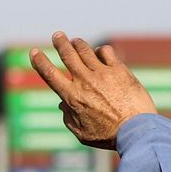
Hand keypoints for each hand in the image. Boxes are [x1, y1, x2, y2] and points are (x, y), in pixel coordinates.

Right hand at [30, 31, 157, 150]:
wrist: (136, 130)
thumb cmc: (109, 136)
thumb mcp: (82, 133)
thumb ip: (69, 118)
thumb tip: (63, 104)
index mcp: (72, 97)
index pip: (50, 74)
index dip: (40, 61)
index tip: (34, 52)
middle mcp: (84, 81)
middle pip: (67, 54)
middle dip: (60, 42)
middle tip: (58, 35)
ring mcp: (102, 74)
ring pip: (85, 50)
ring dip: (78, 43)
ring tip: (75, 41)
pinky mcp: (119, 70)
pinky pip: (106, 52)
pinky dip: (100, 50)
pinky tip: (100, 52)